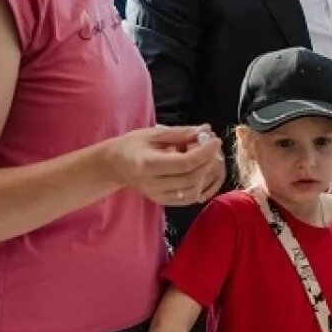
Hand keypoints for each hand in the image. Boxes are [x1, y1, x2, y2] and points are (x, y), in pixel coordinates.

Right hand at [104, 125, 224, 206]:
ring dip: (206, 175)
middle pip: (191, 178)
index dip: (204, 153)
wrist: (115, 165)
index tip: (216, 140)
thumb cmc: (133, 145)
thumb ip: (181, 133)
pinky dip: (200, 186)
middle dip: (208, 162)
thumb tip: (206, 130)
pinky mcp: (162, 201)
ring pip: (192, 191)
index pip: (184, 163)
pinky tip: (200, 171)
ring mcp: (157, 195)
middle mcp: (152, 184)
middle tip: (214, 148)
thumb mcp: (154, 133)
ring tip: (206, 158)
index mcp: (148, 165)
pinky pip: (188, 199)